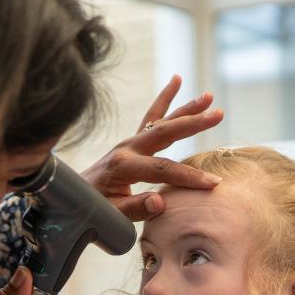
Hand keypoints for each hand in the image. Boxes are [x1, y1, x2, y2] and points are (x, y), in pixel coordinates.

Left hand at [81, 75, 224, 220]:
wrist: (75, 197)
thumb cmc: (94, 209)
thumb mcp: (111, 215)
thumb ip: (135, 209)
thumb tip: (160, 202)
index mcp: (123, 166)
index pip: (162, 169)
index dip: (188, 176)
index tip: (213, 183)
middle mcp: (127, 148)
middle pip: (165, 132)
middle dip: (193, 124)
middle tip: (218, 115)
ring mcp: (130, 141)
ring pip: (162, 120)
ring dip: (186, 108)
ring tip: (209, 97)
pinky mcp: (133, 141)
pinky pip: (151, 116)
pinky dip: (165, 99)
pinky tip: (176, 79)